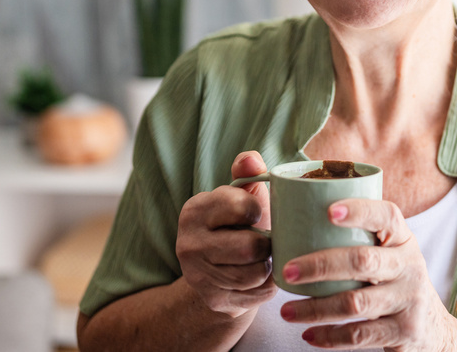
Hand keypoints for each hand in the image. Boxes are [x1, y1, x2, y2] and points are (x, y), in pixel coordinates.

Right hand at [175, 151, 275, 317]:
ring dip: (267, 266)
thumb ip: (247, 172)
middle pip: (249, 246)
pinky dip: (266, 285)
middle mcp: (189, 243)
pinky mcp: (212, 298)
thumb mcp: (241, 196)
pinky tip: (259, 278)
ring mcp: (198, 274)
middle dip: (267, 244)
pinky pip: (255, 293)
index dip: (257, 211)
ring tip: (263, 259)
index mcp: (195, 210)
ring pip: (254, 273)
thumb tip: (251, 159)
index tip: (254, 215)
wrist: (220, 273)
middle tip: (266, 242)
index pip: (241, 207)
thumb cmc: (238, 226)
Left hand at [277, 199, 456, 350]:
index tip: (329, 211)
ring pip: (356, 302)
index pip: (386, 215)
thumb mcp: (390, 255)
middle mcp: (410, 265)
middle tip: (287, 271)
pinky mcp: (404, 330)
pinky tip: (308, 334)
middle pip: (363, 260)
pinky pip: (360, 335)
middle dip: (320, 265)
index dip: (359, 211)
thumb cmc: (394, 282)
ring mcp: (409, 299)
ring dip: (315, 308)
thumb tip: (295, 225)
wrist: (431, 328)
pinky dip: (329, 337)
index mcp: (403, 239)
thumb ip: (360, 241)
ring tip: (287, 311)